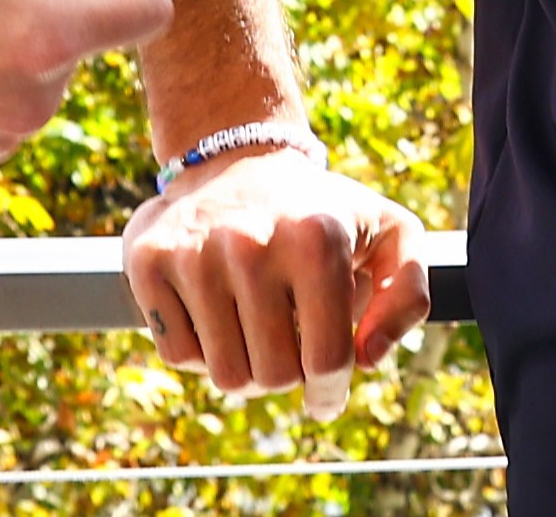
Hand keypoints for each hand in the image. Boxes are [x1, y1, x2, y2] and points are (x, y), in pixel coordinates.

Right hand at [121, 145, 428, 412]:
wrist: (241, 160)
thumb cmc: (324, 214)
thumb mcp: (390, 235)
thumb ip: (407, 297)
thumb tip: (367, 359)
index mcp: (318, 239)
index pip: (325, 358)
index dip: (329, 392)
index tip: (326, 395)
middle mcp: (251, 244)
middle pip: (271, 376)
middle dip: (288, 377)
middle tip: (292, 348)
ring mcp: (194, 253)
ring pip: (223, 374)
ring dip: (246, 368)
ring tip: (259, 326)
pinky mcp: (149, 262)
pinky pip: (178, 355)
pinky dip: (203, 351)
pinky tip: (219, 312)